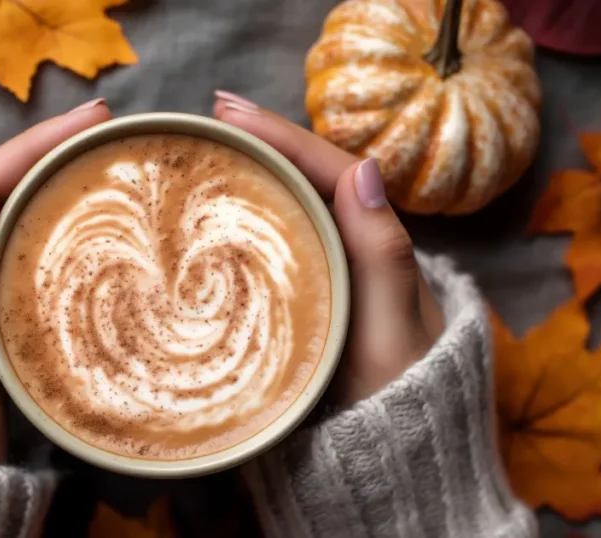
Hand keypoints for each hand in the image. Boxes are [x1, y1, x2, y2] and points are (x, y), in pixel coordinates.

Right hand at [213, 92, 444, 403]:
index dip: (281, 135)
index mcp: (380, 251)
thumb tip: (364, 167)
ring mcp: (331, 282)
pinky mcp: (308, 309)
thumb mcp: (390, 335)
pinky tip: (215, 221)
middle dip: (260, 144)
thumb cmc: (395, 406)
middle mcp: (356, 257)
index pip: (330, 171)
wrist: (392, 468)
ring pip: (290, 212)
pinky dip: (245, 225)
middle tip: (206, 120)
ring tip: (205, 153)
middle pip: (307, 182)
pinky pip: (275, 251)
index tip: (228, 111)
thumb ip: (381, 258)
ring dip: (252, 176)